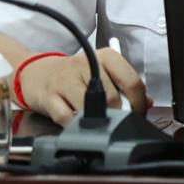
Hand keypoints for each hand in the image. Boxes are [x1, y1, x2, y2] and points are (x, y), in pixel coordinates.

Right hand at [18, 48, 150, 125]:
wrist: (36, 73)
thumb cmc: (76, 75)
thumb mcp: (103, 73)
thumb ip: (125, 86)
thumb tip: (147, 102)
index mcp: (106, 57)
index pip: (132, 81)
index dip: (139, 103)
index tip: (139, 114)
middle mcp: (86, 64)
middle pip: (112, 97)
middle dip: (118, 114)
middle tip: (117, 119)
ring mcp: (65, 80)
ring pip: (91, 107)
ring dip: (97, 120)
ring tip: (97, 120)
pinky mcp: (49, 97)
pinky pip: (68, 119)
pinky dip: (75, 125)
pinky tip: (76, 121)